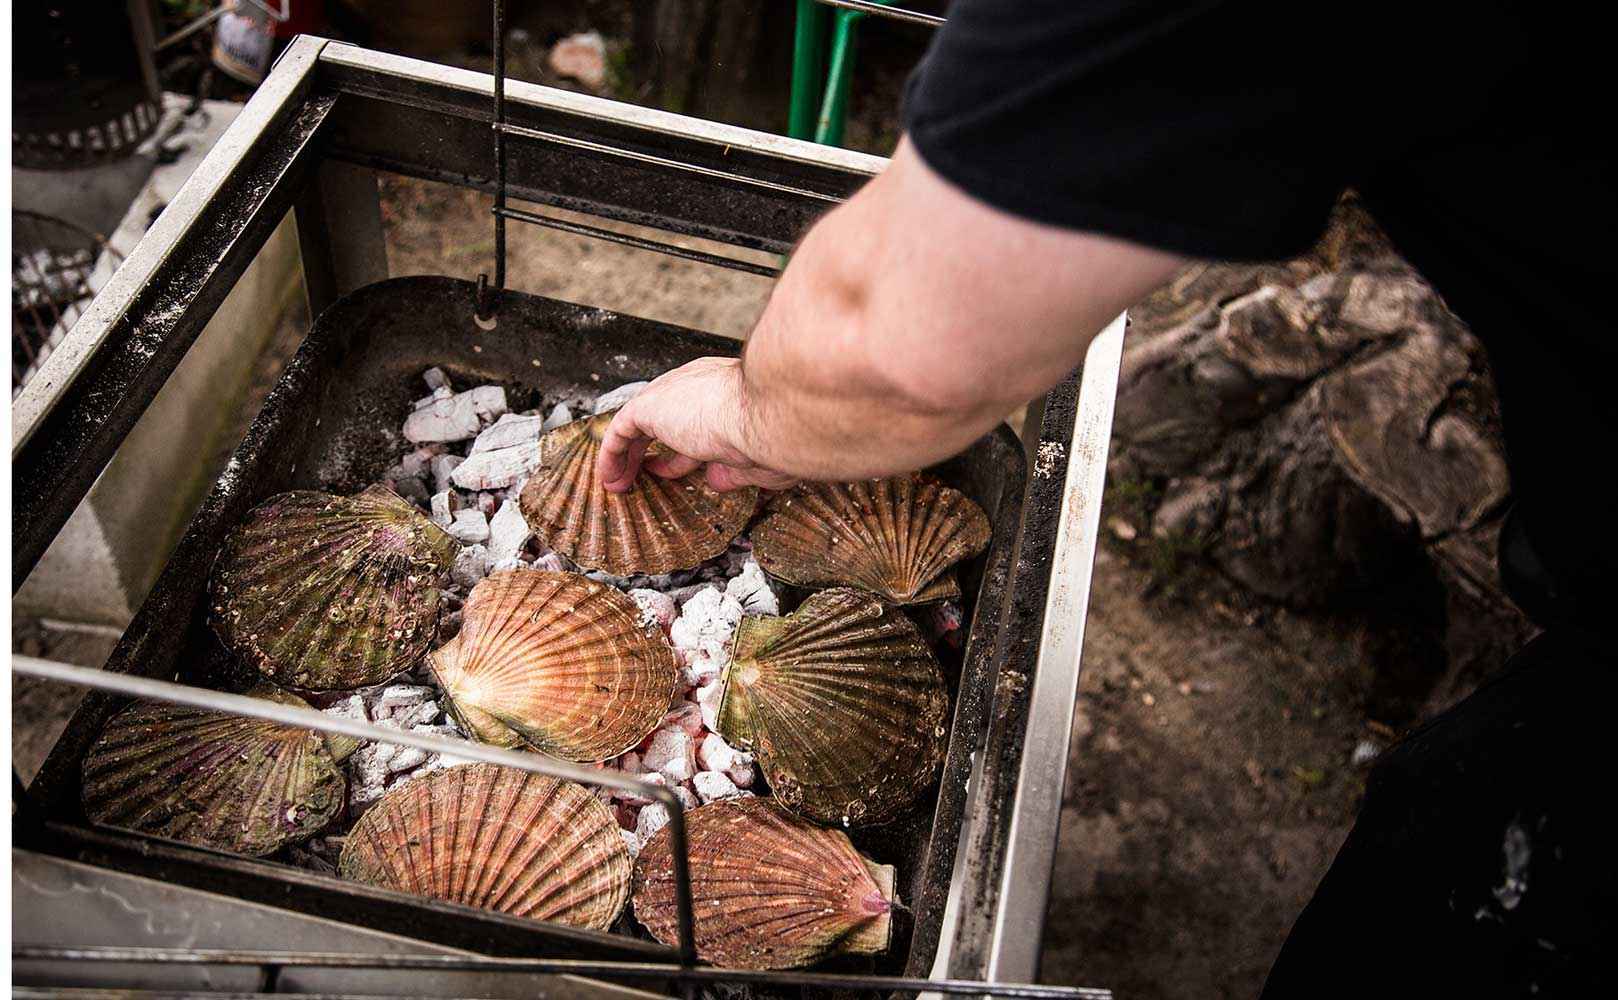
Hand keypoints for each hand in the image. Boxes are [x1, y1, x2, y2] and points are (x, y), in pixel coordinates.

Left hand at [596, 357, 799, 493]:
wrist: (770, 415)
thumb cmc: (778, 434)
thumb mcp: (758, 460)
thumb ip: (735, 471)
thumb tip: (715, 481)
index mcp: (728, 396)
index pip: (697, 422)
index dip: (685, 451)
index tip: (679, 471)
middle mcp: (699, 387)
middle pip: (665, 419)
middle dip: (653, 449)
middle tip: (647, 475)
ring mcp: (675, 393)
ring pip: (639, 422)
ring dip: (627, 454)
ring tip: (619, 483)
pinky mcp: (652, 405)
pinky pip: (621, 430)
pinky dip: (612, 454)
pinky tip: (610, 478)